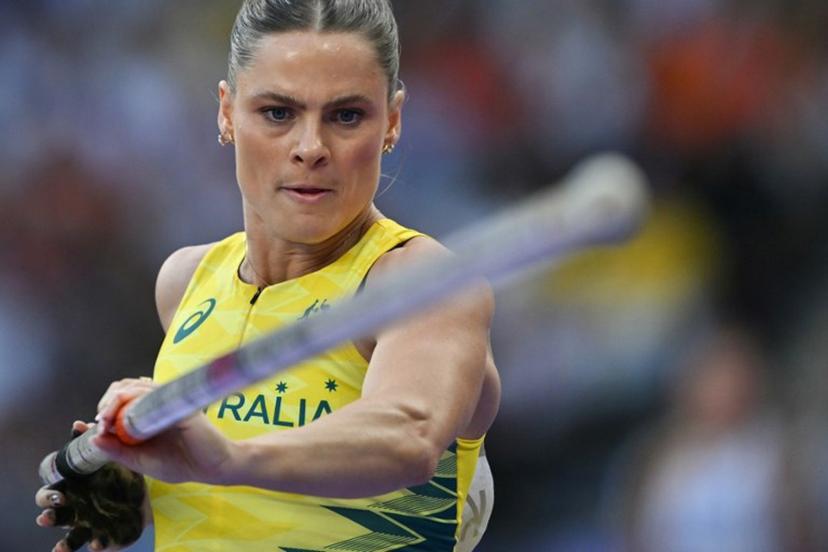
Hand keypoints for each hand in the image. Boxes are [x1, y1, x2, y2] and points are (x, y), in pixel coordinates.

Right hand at [35, 422, 145, 551]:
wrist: (146, 501)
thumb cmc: (122, 478)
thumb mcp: (114, 459)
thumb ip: (99, 442)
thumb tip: (82, 423)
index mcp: (75, 484)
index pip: (52, 484)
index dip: (49, 486)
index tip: (57, 484)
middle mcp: (74, 505)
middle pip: (50, 508)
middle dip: (49, 508)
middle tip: (58, 502)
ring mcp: (85, 522)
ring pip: (66, 532)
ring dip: (62, 537)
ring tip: (62, 539)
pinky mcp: (102, 537)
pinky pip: (94, 543)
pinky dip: (94, 544)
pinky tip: (97, 542)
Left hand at [93, 377, 236, 483]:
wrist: (214, 466)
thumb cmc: (183, 464)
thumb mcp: (143, 462)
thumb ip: (120, 452)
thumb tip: (93, 440)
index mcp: (147, 416)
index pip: (119, 401)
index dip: (101, 408)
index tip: (82, 424)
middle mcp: (156, 404)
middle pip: (124, 387)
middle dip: (107, 402)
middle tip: (102, 421)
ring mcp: (168, 401)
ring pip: (136, 385)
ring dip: (116, 399)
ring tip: (109, 419)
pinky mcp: (179, 404)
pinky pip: (155, 394)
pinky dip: (137, 399)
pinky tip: (127, 415)